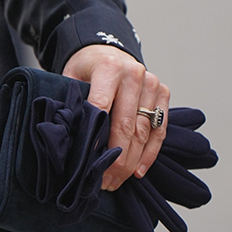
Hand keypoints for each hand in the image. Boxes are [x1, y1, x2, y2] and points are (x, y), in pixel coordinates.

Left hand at [62, 45, 169, 190]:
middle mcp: (133, 73)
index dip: (97, 137)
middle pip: (126, 124)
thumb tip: (69, 137)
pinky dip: (149, 153)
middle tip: (104, 180)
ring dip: (132, 160)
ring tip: (117, 180)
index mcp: (108, 67)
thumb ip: (71, 102)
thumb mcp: (71, 77)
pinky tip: (138, 170)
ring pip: (144, 131)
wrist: (108, 50)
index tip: (90, 162)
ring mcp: (152, 83)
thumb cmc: (87, 68)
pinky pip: (159, 129)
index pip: (102, 106)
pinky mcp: (163, 93)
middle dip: (116, 157)